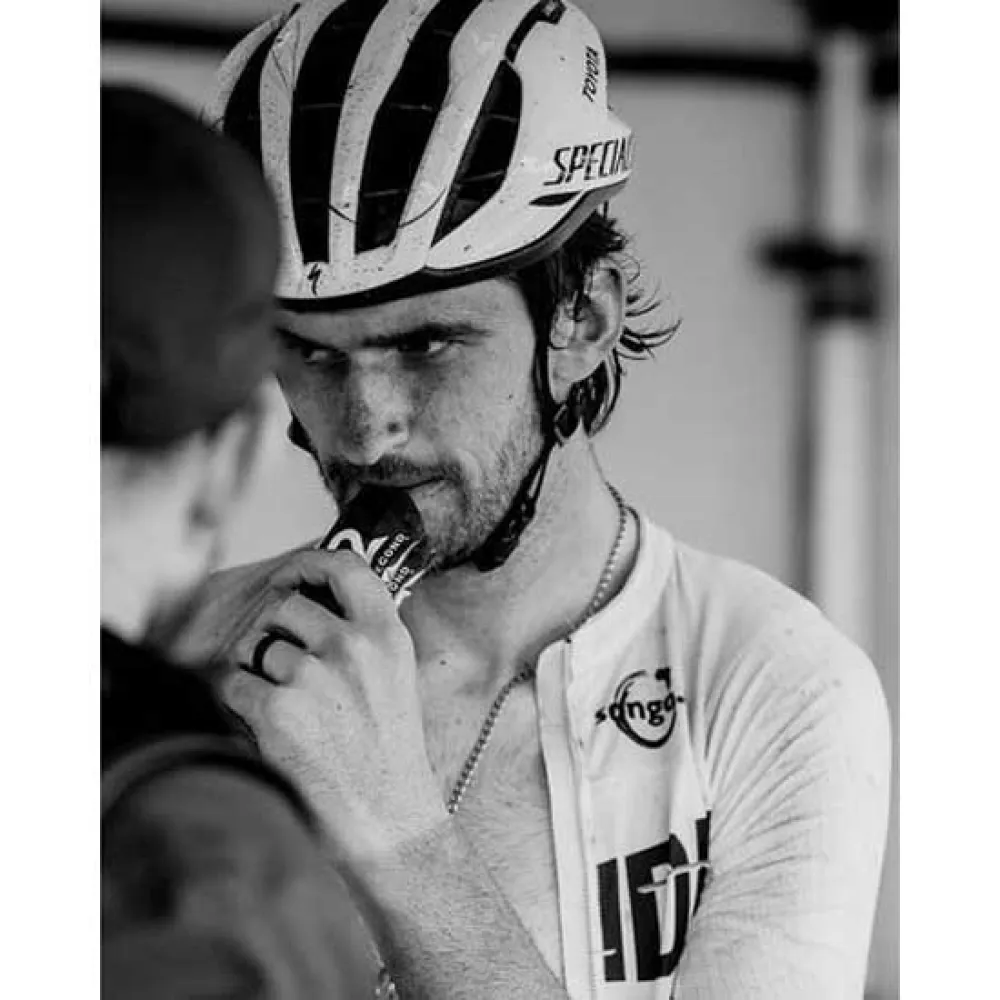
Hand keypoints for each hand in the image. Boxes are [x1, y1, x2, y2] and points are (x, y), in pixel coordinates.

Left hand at [221, 549, 448, 866]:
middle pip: (284, 607)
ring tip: (283, 706)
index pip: (345, 566)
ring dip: (254, 670)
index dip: (309, 564)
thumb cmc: (389, 753)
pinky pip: (234, 684)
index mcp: (387, 635)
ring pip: (253, 646)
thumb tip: (310, 602)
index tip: (291, 577)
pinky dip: (240, 705)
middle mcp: (351, 647)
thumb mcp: (396, 678)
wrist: (390, 821)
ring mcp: (314, 678)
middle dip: (272, 633)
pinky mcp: (278, 713)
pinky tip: (269, 730)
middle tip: (283, 669)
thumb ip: (363, 635)